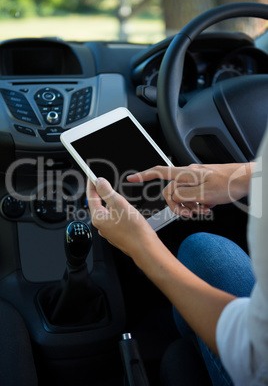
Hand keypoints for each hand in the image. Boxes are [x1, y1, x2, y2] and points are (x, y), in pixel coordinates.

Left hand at [86, 178, 156, 255]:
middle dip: (101, 193)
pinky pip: (114, 219)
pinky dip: (117, 211)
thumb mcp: (119, 204)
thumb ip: (107, 191)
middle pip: (98, 204)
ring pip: (107, 212)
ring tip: (118, 196)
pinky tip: (125, 210)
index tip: (91, 176)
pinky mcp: (118, 234)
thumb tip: (99, 182)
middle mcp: (101, 226)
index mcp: (98, 218)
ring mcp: (109, 231)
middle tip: (104, 183)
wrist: (145, 248)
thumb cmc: (134, 230)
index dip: (91, 184)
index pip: (91, 197)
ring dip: (110, 202)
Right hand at [127, 163, 253, 216]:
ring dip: (190, 206)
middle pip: (171, 192)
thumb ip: (182, 195)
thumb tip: (172, 196)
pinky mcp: (202, 184)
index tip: (132, 178)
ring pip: (182, 196)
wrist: (244, 180)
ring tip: (203, 210)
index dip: (144, 175)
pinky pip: (192, 196)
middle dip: (178, 205)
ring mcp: (195, 180)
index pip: (159, 172)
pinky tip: (207, 207)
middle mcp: (188, 175)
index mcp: (185, 174)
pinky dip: (197, 204)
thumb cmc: (227, 183)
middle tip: (189, 213)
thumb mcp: (202, 193)